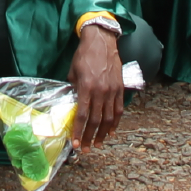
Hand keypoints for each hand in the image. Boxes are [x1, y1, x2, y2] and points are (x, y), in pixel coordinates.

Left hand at [70, 19, 125, 147]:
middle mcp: (100, 91)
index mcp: (86, 87)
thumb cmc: (83, 56)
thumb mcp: (72, 72)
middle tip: (85, 149)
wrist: (101, 41)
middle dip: (89, 137)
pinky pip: (118, 109)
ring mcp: (112, 90)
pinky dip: (115, 122)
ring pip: (108, 118)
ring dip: (102, 134)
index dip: (78, 131)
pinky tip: (110, 131)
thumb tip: (72, 104)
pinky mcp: (119, 88)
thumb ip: (73, 90)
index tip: (75, 143)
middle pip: (95, 120)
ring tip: (97, 144)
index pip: (81, 115)